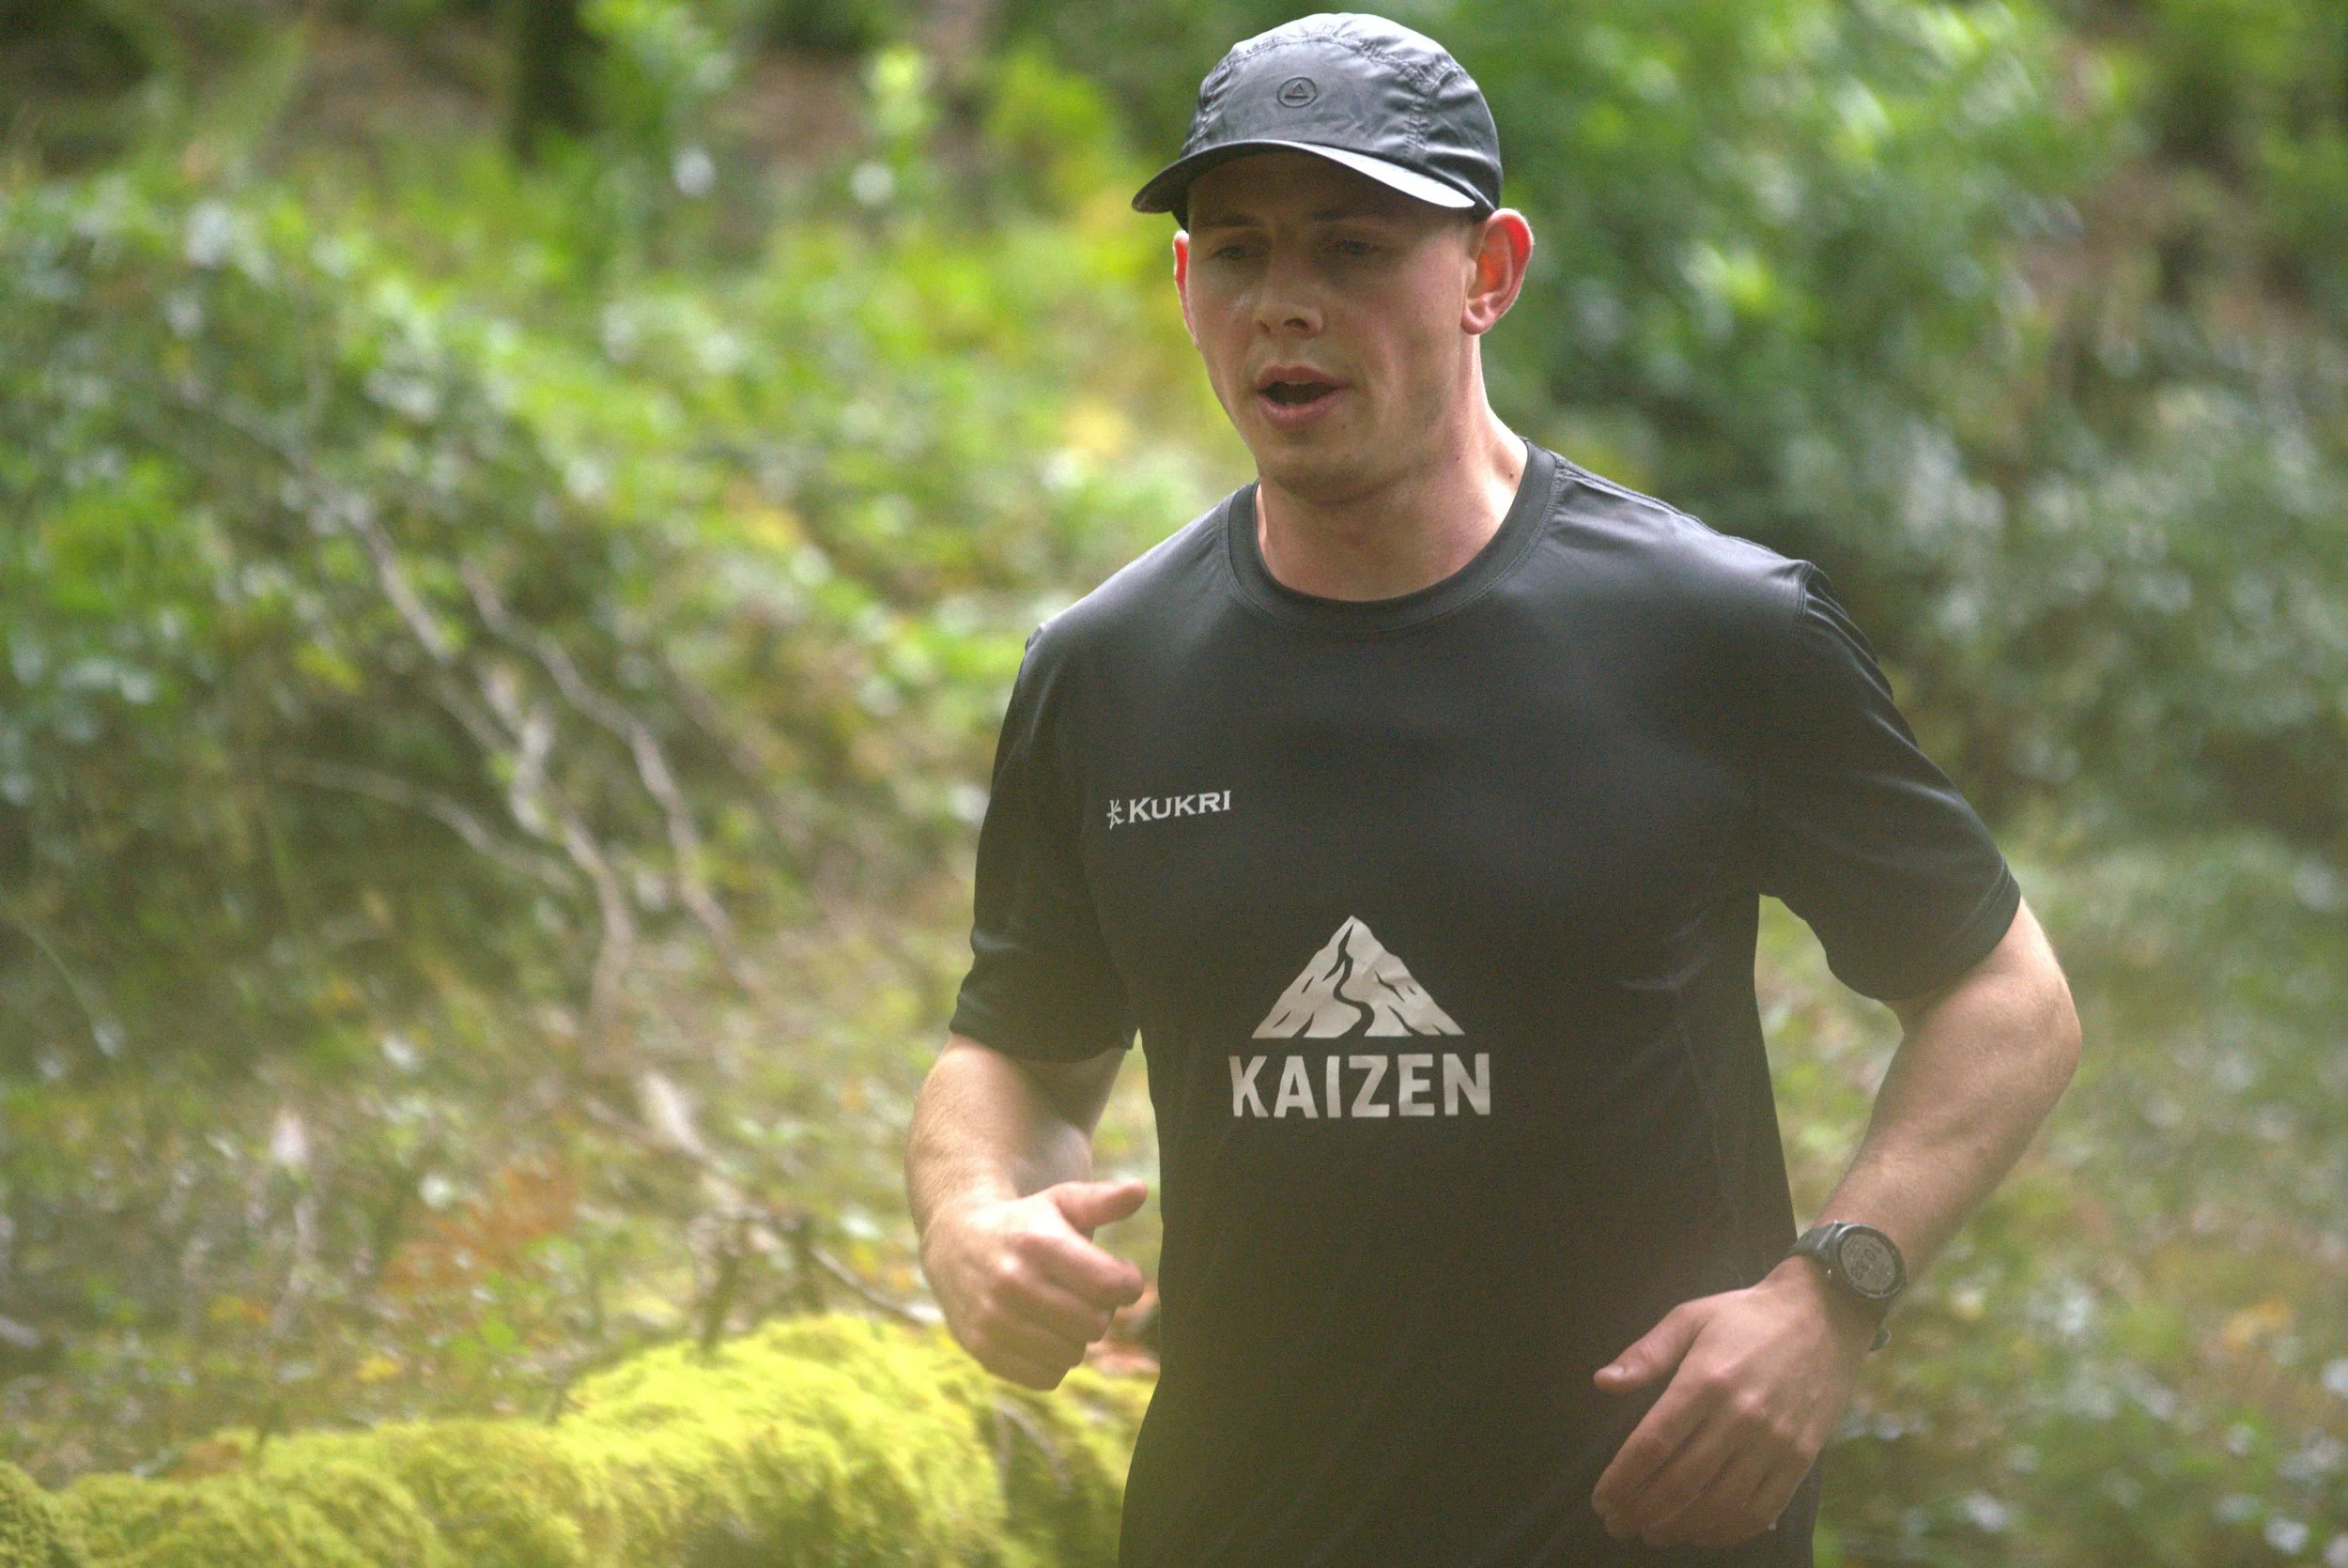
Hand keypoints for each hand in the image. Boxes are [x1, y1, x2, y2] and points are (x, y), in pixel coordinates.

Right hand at [920, 1178, 1146, 1388]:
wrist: (955, 1244)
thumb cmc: (1024, 1223)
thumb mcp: (1061, 1202)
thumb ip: (1103, 1200)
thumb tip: (1140, 1190)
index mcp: (1039, 1243)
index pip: (1110, 1286)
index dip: (1128, 1284)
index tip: (1121, 1276)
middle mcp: (1014, 1282)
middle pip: (1095, 1324)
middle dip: (1100, 1311)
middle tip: (1085, 1295)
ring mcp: (995, 1319)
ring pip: (1073, 1354)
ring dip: (1075, 1337)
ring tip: (1060, 1312)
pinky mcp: (983, 1350)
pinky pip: (1047, 1377)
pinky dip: (1052, 1361)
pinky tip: (1041, 1334)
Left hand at [1589, 1259, 1875, 1547]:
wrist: (1825, 1315)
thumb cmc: (1746, 1317)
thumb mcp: (1690, 1317)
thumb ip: (1646, 1354)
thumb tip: (1603, 1383)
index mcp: (1706, 1380)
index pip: (1654, 1443)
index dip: (1623, 1478)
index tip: (1602, 1499)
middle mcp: (1741, 1417)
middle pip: (1682, 1482)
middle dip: (1642, 1510)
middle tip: (1617, 1524)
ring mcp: (1775, 1442)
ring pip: (1720, 1504)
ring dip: (1681, 1527)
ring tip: (1652, 1532)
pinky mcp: (1801, 1458)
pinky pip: (1761, 1509)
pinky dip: (1728, 1530)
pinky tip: (1703, 1532)